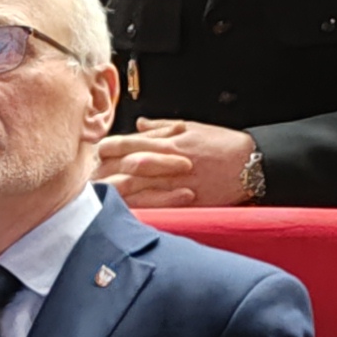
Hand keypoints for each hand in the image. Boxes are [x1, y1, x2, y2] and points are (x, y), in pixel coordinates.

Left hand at [95, 118, 259, 208]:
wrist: (250, 164)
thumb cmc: (223, 145)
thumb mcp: (191, 127)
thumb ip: (161, 127)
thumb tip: (140, 124)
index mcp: (167, 142)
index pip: (127, 143)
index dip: (107, 148)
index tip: (93, 153)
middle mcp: (167, 161)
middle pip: (125, 166)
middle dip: (104, 172)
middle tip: (86, 178)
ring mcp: (174, 182)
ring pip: (137, 187)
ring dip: (114, 191)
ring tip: (95, 196)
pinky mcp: (184, 200)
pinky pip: (155, 205)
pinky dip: (137, 207)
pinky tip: (122, 212)